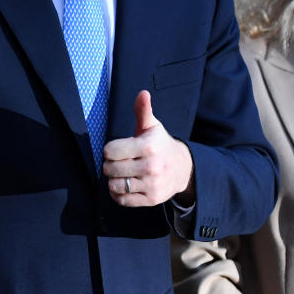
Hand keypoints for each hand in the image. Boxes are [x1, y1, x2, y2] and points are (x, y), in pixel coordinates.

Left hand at [103, 90, 194, 206]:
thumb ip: (143, 110)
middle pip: (110, 169)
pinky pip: (123, 200)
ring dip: (113, 179)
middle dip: (110, 164)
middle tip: (117, 161)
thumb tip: (142, 93)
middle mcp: (151, 167)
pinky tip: (123, 184)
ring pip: (115, 186)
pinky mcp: (152, 199)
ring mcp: (151, 185)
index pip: (111, 151)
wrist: (183, 168)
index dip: (109, 150)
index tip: (116, 149)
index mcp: (148, 146)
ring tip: (120, 173)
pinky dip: (118, 194)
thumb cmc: (161, 144)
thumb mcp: (153, 126)